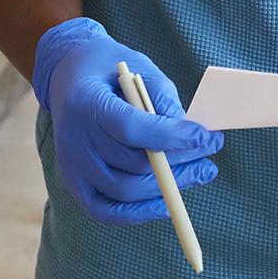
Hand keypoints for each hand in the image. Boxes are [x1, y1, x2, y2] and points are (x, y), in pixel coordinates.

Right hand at [33, 17, 223, 225]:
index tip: (205, 136)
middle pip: (132, 164)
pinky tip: (167, 201)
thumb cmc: (108, 69)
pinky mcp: (73, 183)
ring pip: (125, 191)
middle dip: (179, 161)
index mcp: (85, 101)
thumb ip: (162, 96)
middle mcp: (73, 138)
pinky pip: (107, 210)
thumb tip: (188, 134)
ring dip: (168, 187)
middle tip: (210, 152)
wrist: (66, 76)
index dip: (171, 136)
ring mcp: (71, 165)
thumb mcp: (137, 66)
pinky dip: (139, 211)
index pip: (130, 128)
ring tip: (200, 171)